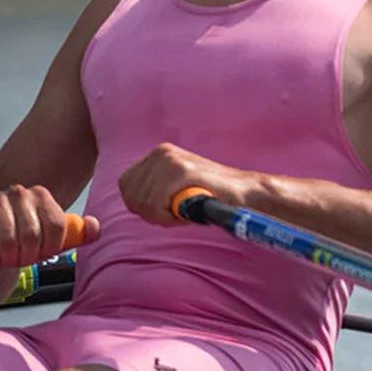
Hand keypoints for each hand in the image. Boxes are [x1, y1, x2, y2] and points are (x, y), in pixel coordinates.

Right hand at [0, 184, 99, 269]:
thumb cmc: (19, 242)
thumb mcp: (50, 239)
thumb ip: (76, 233)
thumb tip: (94, 227)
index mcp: (41, 195)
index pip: (56, 226)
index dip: (50, 248)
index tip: (42, 256)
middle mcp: (18, 192)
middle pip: (32, 234)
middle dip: (27, 256)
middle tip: (21, 261)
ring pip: (8, 238)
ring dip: (7, 258)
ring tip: (5, 261)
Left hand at [118, 143, 263, 226]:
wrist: (245, 193)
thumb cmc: (211, 196)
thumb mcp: (175, 187)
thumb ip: (153, 189)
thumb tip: (131, 201)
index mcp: (159, 153)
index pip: (126, 184)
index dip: (140, 204)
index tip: (163, 210)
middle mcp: (162, 152)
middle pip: (131, 195)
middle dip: (150, 212)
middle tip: (175, 213)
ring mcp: (171, 160)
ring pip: (143, 202)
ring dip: (162, 216)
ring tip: (184, 211)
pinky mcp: (182, 171)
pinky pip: (156, 204)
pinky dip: (169, 217)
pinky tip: (186, 213)